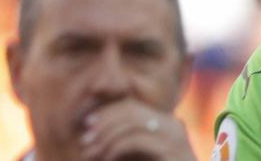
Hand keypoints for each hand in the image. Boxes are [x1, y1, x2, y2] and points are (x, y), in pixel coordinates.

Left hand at [80, 99, 196, 160]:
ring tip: (90, 152)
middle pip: (133, 110)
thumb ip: (131, 143)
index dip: (108, 112)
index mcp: (168, 124)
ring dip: (106, 137)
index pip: (134, 106)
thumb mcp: (144, 156)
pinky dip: (116, 148)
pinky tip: (106, 159)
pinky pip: (137, 140)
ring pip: (133, 123)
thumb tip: (99, 132)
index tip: (87, 124)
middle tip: (85, 140)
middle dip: (104, 122)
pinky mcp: (172, 151)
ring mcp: (175, 138)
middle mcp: (174, 126)